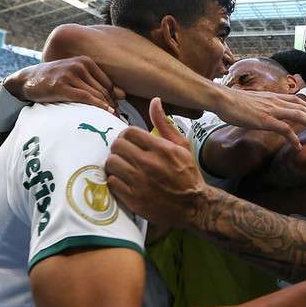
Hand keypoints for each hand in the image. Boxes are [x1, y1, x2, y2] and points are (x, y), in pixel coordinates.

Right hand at [4, 56, 124, 113]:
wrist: (27, 80)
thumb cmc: (55, 80)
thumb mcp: (77, 77)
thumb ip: (97, 83)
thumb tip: (123, 94)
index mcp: (86, 62)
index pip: (107, 83)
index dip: (114, 100)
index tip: (117, 113)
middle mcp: (79, 65)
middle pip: (103, 90)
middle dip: (112, 106)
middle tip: (117, 121)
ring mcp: (69, 74)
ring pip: (96, 94)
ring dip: (106, 109)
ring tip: (111, 121)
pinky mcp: (60, 86)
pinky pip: (85, 97)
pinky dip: (97, 105)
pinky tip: (104, 113)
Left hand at [106, 98, 206, 226]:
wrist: (194, 205)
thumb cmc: (188, 173)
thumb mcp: (182, 146)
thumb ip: (165, 123)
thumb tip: (155, 101)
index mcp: (161, 149)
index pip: (130, 132)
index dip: (128, 135)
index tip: (131, 141)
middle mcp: (149, 164)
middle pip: (117, 146)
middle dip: (119, 148)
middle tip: (125, 153)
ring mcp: (140, 182)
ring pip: (111, 163)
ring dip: (115, 163)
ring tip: (122, 166)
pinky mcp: (133, 199)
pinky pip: (112, 182)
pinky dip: (115, 180)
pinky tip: (124, 180)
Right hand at [219, 87, 305, 149]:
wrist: (223, 99)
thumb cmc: (233, 102)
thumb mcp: (252, 101)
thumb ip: (262, 106)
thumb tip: (263, 112)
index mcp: (272, 97)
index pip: (296, 101)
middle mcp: (275, 101)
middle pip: (302, 107)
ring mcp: (271, 110)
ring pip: (299, 115)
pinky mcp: (265, 120)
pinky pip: (285, 129)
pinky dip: (294, 138)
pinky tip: (298, 146)